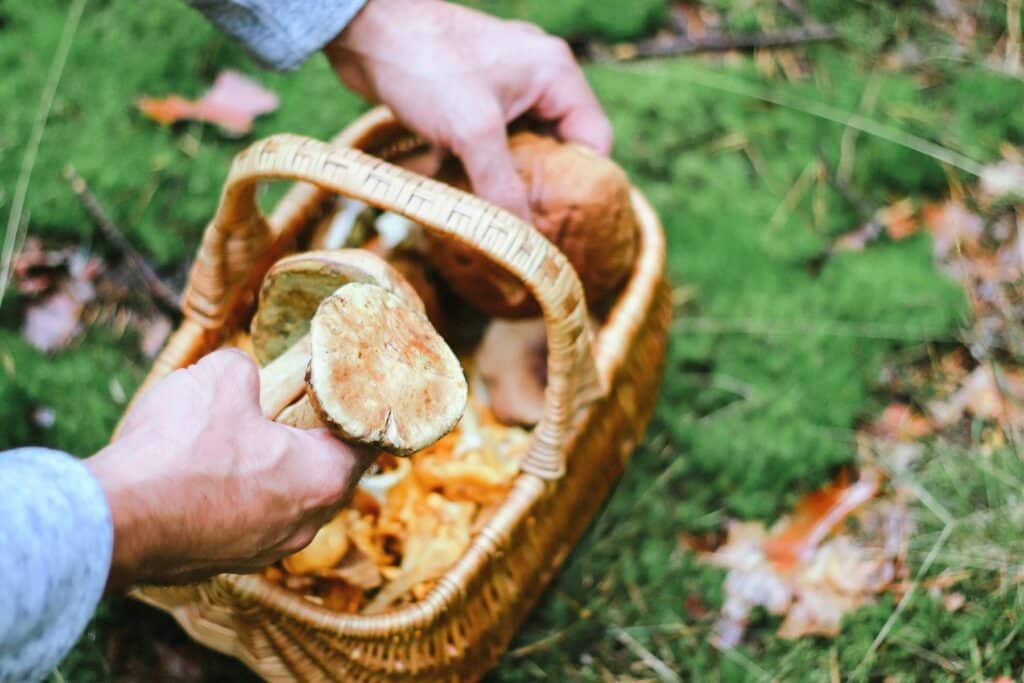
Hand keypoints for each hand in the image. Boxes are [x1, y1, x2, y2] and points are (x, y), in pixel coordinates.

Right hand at [86, 350, 374, 588]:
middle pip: (329, 475)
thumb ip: (248, 370)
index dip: (359, 411)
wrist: (114, 521)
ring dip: (276, 472)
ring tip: (253, 438)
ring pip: (289, 503)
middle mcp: (305, 524)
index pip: (366, 443)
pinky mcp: (226, 563)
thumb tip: (245, 378)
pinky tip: (214, 473)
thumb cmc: (181, 449)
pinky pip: (249, 522)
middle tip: (303, 409)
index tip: (350, 392)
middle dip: (317, 441)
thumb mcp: (222, 378)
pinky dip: (242, 497)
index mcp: (322, 478)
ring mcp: (266, 551)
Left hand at [325, 0, 611, 217]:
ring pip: (521, 147)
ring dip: (506, 180)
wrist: (361, 29)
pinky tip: (462, 191)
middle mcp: (536, 77)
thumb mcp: (473, 132)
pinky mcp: (469, 96)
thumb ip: (502, 187)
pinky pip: (490, 142)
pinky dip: (480, 167)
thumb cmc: (424, 65)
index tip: (564, 222)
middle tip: (527, 226)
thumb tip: (523, 242)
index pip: (594, 139)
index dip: (583, 183)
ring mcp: (502, 86)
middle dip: (543, 186)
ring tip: (494, 214)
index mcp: (555, 74)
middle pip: (558, 147)